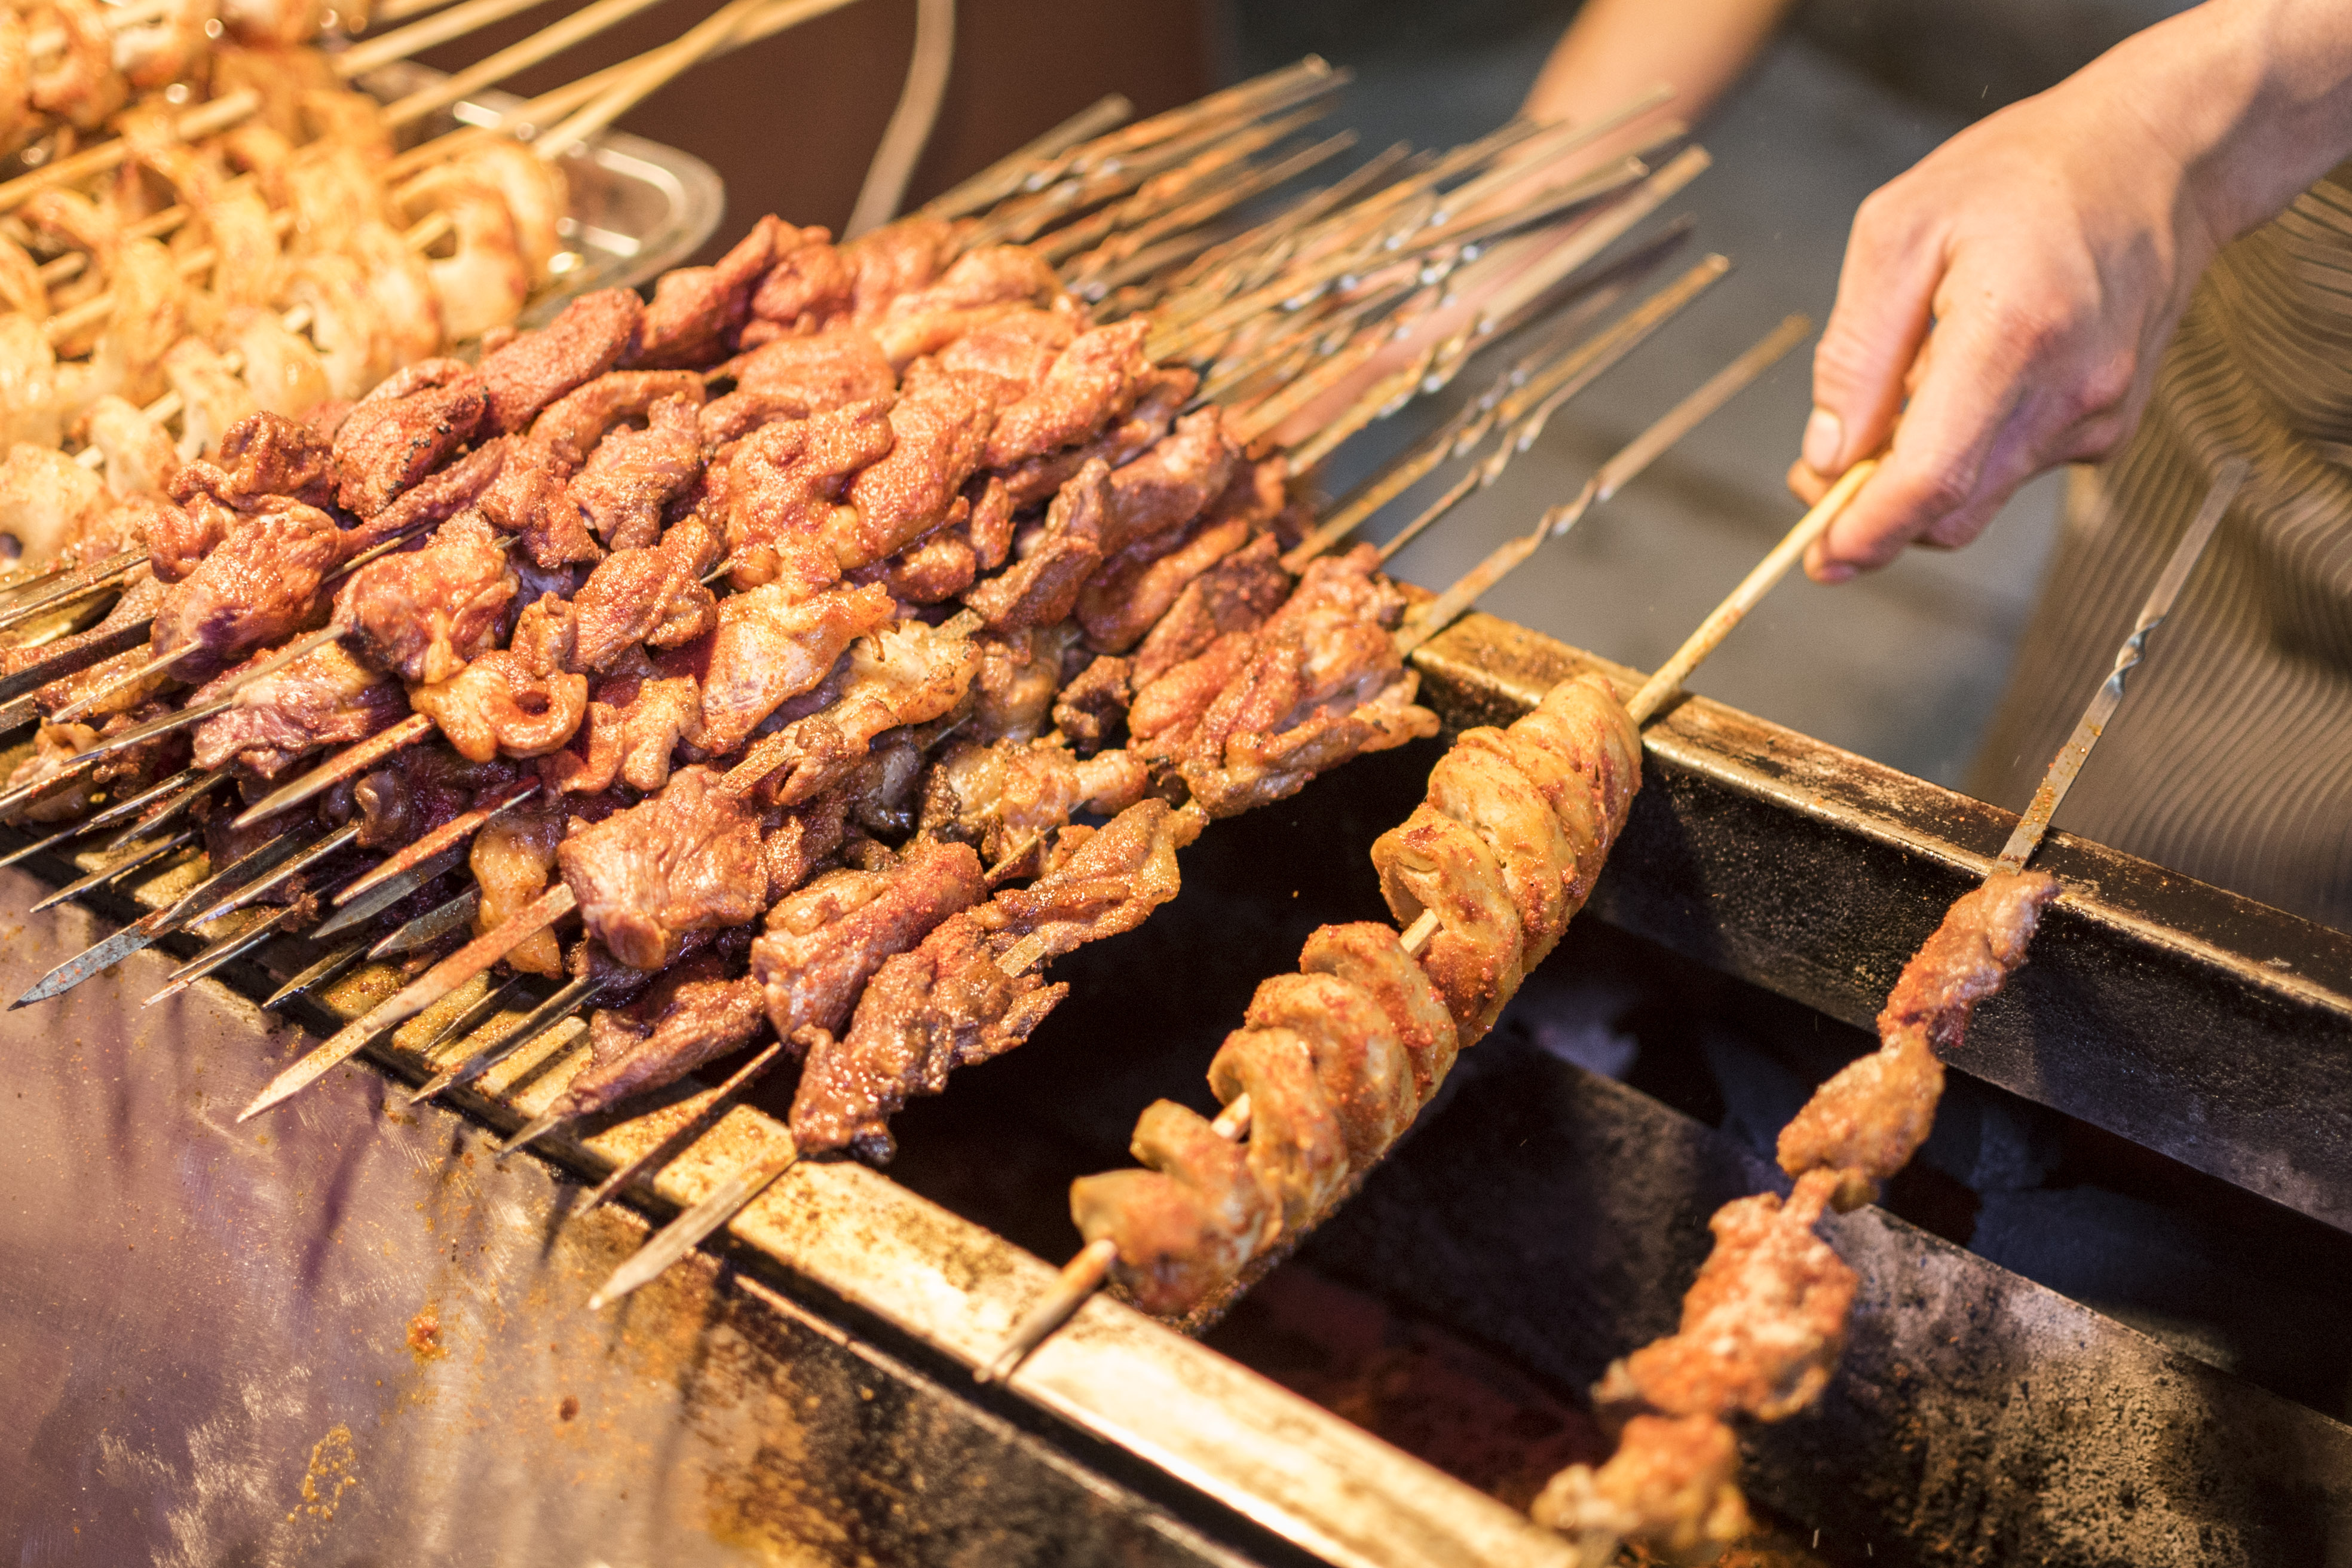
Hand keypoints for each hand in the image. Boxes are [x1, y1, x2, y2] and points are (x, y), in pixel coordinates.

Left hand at [1792, 0, 2351, 581]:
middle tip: (1821, 473)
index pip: (1934, 478)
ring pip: (1980, 497)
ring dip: (1919, 476)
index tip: (1820, 554)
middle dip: (1875, 514)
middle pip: (1952, 511)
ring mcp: (2099, 415)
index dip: (1868, 531)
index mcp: (2012, 333)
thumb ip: (1854, 352)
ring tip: (1900, 391)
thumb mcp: (1898, 231)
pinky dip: (1968, 450)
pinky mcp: (2109, 426)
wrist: (2158, 155)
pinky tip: (1965, 379)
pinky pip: (2014, 468)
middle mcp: (2069, 390)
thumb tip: (1828, 453)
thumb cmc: (2024, 176)